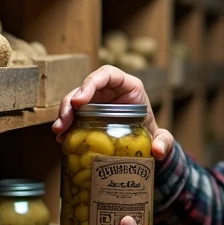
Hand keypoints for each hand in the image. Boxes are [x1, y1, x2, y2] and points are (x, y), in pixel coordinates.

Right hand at [52, 65, 174, 159]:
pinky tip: (61, 138)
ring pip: (75, 100)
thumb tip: (158, 150)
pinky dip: (66, 125)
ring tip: (59, 133)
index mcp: (129, 86)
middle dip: (71, 103)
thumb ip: (164, 141)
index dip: (91, 83)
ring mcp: (97, 101)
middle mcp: (110, 90)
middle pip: (85, 87)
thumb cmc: (152, 131)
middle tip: (63, 122)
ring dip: (64, 114)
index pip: (107, 74)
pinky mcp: (89, 113)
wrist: (144, 142)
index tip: (80, 102)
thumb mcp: (161, 136)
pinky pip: (74, 115)